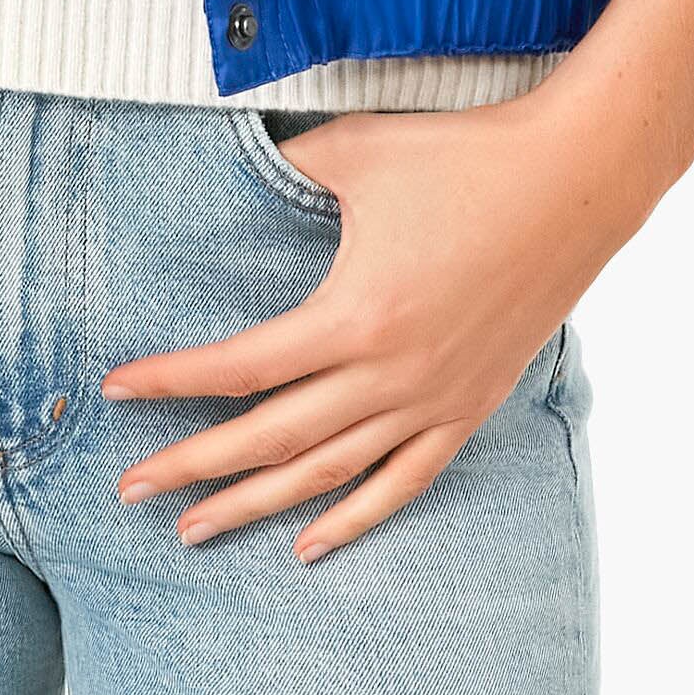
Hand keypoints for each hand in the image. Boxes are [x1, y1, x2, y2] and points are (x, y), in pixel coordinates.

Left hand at [100, 88, 644, 561]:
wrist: (578, 180)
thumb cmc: (463, 155)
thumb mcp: (356, 150)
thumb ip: (286, 162)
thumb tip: (233, 159)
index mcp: (353, 316)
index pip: (240, 368)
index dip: (172, 382)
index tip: (116, 391)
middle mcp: (389, 374)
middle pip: (271, 439)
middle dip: (193, 468)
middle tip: (129, 491)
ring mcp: (434, 399)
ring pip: (329, 474)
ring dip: (258, 506)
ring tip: (195, 529)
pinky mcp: (471, 405)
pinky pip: (405, 480)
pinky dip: (355, 516)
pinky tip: (310, 544)